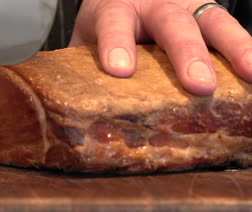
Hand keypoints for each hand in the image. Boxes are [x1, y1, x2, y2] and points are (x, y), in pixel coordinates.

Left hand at [70, 0, 251, 95]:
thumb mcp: (88, 36)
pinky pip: (230, 29)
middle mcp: (155, 4)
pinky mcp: (209, 13)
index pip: (114, 23)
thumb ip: (82, 62)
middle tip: (197, 84)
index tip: (120, 70)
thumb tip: (72, 105)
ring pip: (214, 21)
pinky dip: (246, 49)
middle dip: (186, 54)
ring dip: (234, 49)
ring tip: (249, 74)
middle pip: (172, 23)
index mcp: (115, 9)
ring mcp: (187, 5)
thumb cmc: (107, 21)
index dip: (116, 44)